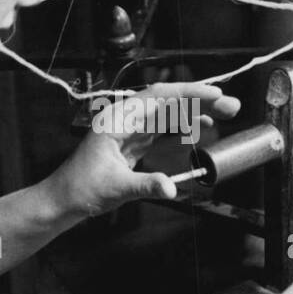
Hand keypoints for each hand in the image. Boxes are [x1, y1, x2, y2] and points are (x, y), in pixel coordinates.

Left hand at [45, 83, 240, 218]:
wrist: (62, 200)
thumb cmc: (80, 188)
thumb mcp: (116, 188)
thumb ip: (146, 185)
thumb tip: (172, 186)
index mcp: (117, 119)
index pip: (158, 96)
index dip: (189, 93)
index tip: (214, 93)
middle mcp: (124, 119)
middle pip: (168, 103)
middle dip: (199, 101)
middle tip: (230, 106)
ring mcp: (129, 130)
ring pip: (168, 114)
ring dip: (194, 113)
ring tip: (223, 113)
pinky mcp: (133, 143)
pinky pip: (163, 130)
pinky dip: (183, 128)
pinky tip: (200, 127)